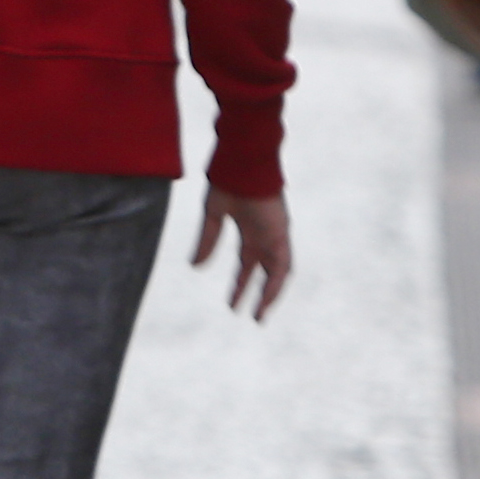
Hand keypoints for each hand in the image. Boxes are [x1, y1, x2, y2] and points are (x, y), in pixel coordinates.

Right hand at [190, 189, 290, 319]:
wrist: (243, 163)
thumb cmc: (229, 180)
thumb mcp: (214, 215)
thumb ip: (207, 240)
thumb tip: (195, 267)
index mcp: (249, 229)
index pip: (247, 264)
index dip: (240, 284)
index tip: (232, 304)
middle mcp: (265, 235)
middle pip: (264, 271)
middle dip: (258, 294)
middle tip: (252, 316)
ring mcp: (275, 235)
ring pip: (278, 272)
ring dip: (270, 294)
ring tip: (259, 315)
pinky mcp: (281, 234)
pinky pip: (284, 265)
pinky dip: (276, 283)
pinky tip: (267, 299)